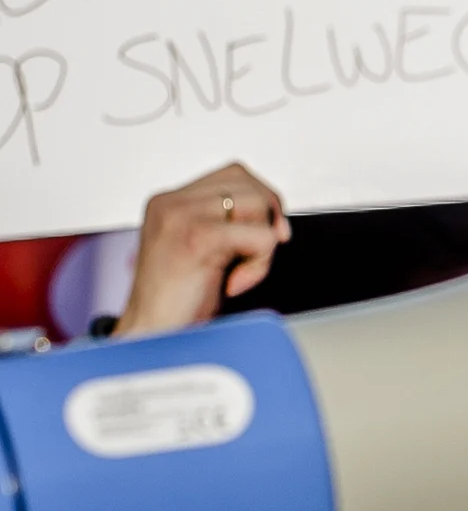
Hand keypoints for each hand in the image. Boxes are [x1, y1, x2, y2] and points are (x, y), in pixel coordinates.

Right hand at [117, 163, 289, 337]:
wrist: (150, 336)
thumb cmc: (178, 302)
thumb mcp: (203, 251)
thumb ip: (224, 224)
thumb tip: (274, 216)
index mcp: (170, 201)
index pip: (234, 174)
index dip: (262, 200)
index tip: (267, 234)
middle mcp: (171, 202)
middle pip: (248, 183)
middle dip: (267, 220)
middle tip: (256, 256)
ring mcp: (181, 216)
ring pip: (257, 205)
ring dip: (262, 245)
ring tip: (238, 272)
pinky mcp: (196, 238)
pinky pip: (260, 237)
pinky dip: (259, 265)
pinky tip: (234, 284)